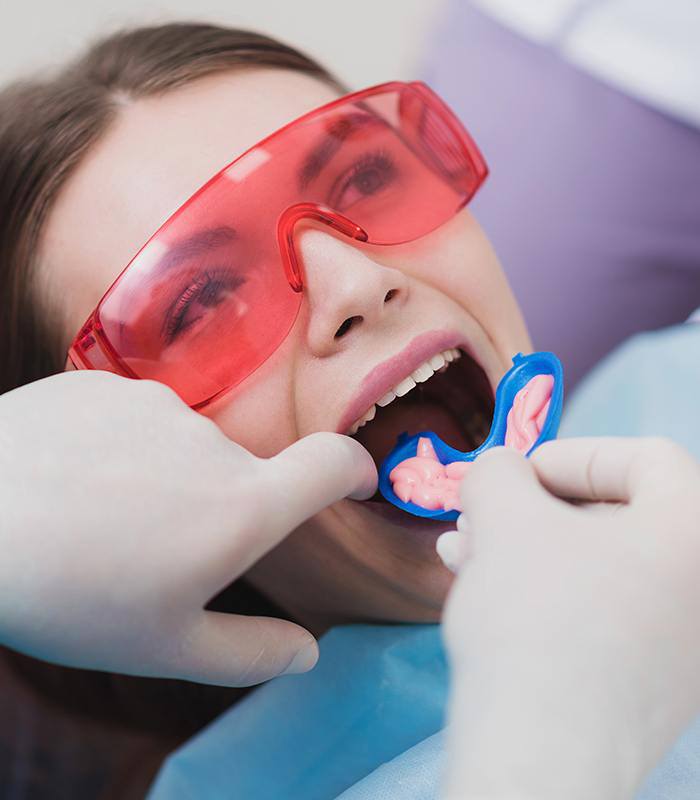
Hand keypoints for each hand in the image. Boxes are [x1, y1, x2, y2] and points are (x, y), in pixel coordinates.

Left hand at [0, 371, 375, 685]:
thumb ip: (252, 652)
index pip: (332, 462)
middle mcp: (212, 442)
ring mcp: (157, 405)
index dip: (353, 468)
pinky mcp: (106, 385)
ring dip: (165, 478)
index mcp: (242, 506)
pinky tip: (74, 481)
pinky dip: (122, 449)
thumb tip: (308, 652)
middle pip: (241, 472)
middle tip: (155, 550)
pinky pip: (135, 420)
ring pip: (185, 446)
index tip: (354, 481)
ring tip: (102, 518)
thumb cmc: (69, 596)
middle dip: (220, 507)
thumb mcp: (166, 646)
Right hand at [438, 438, 699, 799]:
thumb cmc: (536, 619)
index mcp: (698, 533)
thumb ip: (498, 470)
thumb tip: (500, 471)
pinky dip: (546, 592)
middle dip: (534, 510)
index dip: (572, 455)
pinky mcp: (654, 687)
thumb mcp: (503, 515)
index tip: (516, 474)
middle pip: (616, 517)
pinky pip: (601, 614)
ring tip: (463, 553)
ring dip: (528, 549)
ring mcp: (687, 645)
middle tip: (479, 516)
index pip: (646, 459)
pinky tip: (485, 592)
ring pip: (599, 567)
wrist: (542, 760)